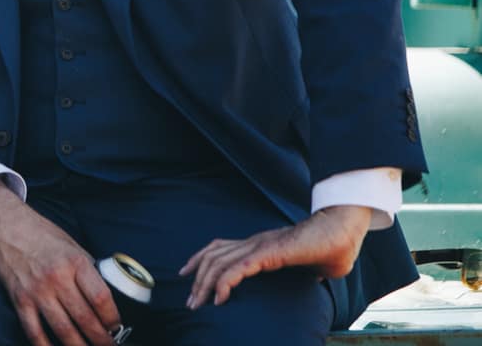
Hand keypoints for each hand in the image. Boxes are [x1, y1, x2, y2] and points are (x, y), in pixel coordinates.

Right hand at [0, 179, 120, 345]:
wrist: (3, 226)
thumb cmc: (40, 234)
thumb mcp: (71, 244)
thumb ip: (87, 269)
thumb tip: (105, 295)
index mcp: (74, 262)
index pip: (101, 298)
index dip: (113, 318)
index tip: (117, 327)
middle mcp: (56, 277)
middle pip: (85, 319)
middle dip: (102, 339)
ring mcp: (36, 290)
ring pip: (63, 330)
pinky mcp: (19, 299)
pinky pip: (34, 331)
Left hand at [180, 205, 370, 308]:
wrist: (343, 230)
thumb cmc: (332, 247)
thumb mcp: (311, 266)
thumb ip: (305, 272)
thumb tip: (312, 279)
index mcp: (261, 244)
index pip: (221, 248)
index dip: (202, 261)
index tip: (191, 278)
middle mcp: (254, 242)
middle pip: (213, 256)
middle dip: (197, 279)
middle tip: (190, 302)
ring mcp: (259, 246)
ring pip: (219, 262)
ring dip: (204, 284)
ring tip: (198, 304)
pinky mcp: (268, 253)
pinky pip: (237, 268)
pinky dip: (224, 283)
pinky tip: (219, 299)